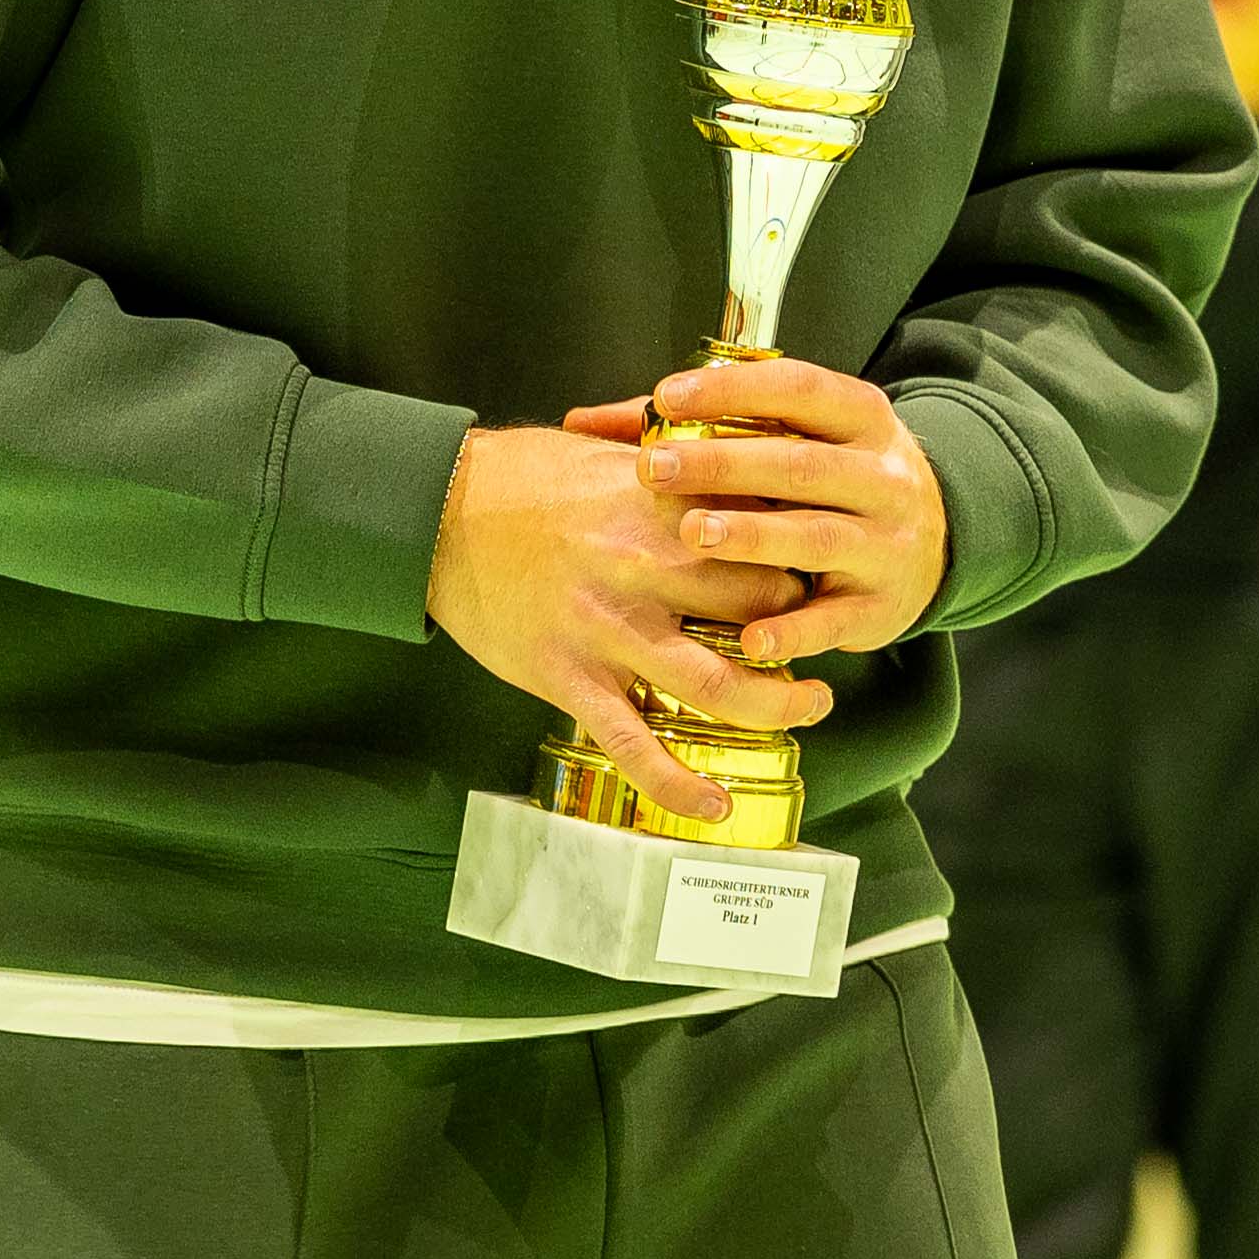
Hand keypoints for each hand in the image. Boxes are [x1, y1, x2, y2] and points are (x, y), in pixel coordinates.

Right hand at [425, 419, 822, 828]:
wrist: (438, 511)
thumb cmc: (526, 476)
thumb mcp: (613, 451)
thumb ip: (681, 463)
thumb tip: (745, 458)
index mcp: (663, 504)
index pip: (768, 533)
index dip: (805, 555)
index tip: (819, 566)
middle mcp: (647, 570)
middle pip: (762, 609)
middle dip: (803, 630)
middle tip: (820, 639)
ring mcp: (608, 631)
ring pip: (718, 688)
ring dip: (777, 706)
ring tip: (808, 708)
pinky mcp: (569, 679)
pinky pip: (634, 746)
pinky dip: (678, 786)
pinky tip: (715, 807)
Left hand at [573, 356, 949, 664]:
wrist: (932, 542)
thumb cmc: (825, 481)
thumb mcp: (789, 438)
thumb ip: (692, 428)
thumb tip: (581, 422)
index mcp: (857, 417)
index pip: (798, 389)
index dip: (734, 391)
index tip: (667, 399)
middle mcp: (881, 476)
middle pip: (802, 464)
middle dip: (725, 465)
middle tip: (654, 469)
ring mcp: (887, 543)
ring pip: (818, 535)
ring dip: (754, 536)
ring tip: (693, 536)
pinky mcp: (882, 607)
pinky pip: (836, 621)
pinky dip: (793, 631)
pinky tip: (749, 639)